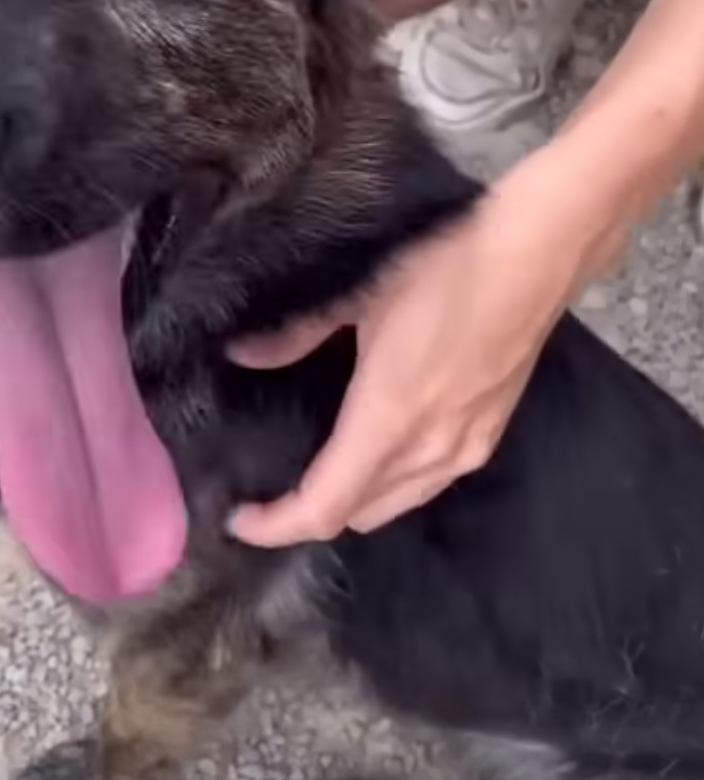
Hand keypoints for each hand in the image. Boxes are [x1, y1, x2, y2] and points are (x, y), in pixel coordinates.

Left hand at [227, 150, 607, 545]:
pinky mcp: (489, 436)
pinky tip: (374, 455)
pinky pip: (429, 485)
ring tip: (314, 477)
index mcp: (389, 417)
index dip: (278, 526)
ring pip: (395, 505)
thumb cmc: (446, 264)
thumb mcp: (359, 293)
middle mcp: (430, 448)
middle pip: (358, 515)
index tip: (241, 519)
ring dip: (352, 504)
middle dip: (308, 515)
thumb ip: (295, 334)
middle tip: (269, 491)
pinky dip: (392, 487)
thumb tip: (242, 354)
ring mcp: (467, 448)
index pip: (325, 507)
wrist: (538, 252)